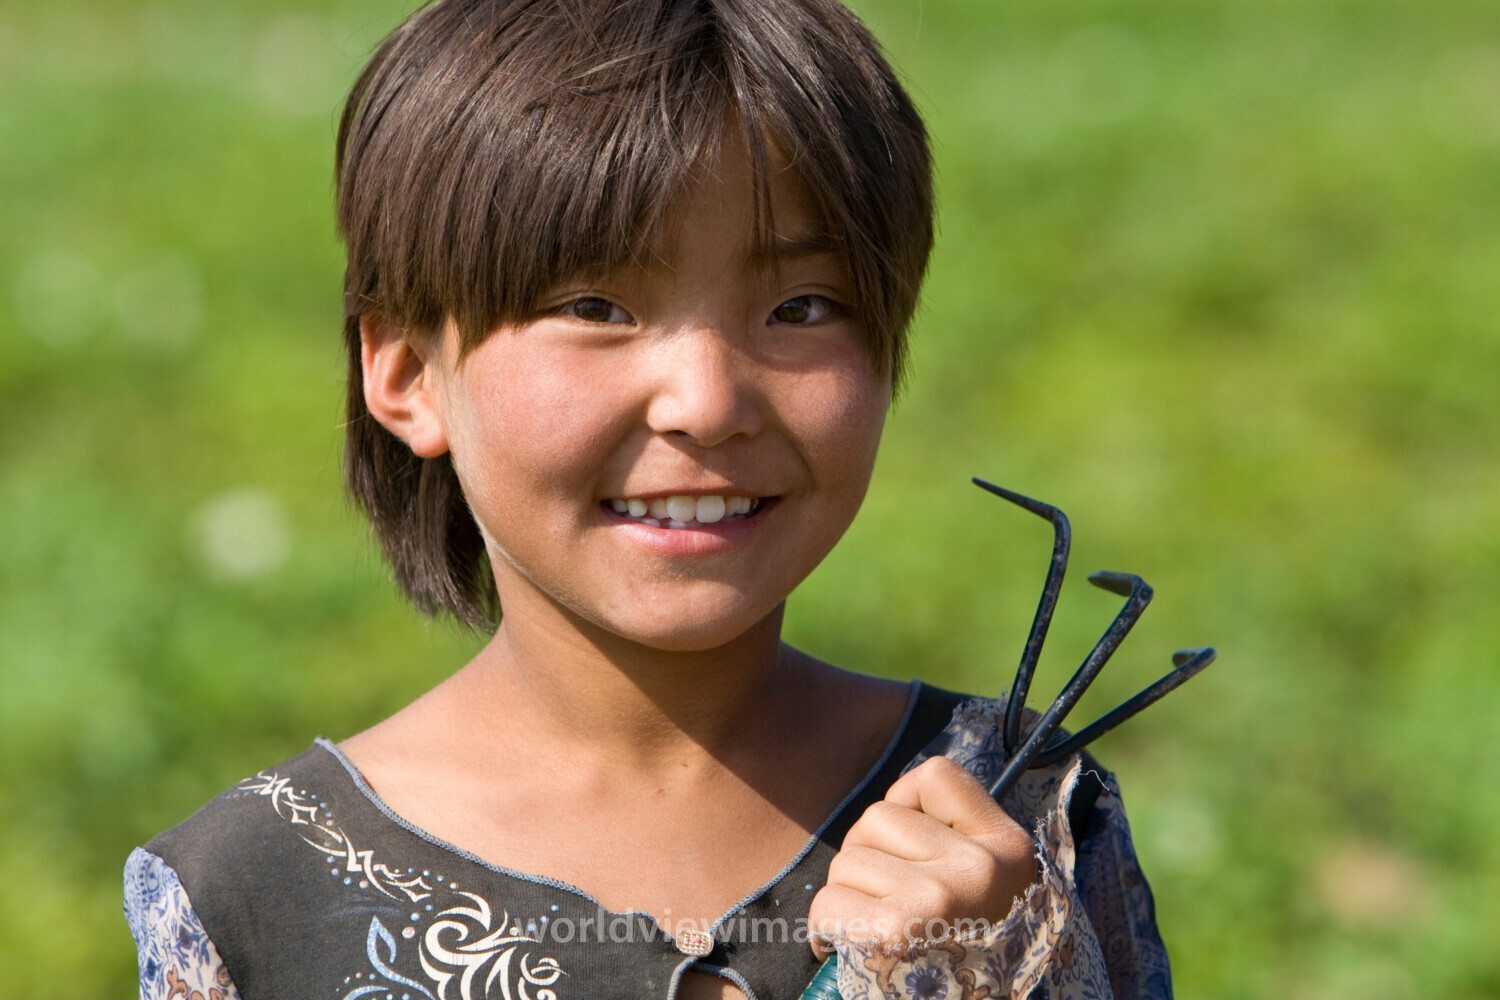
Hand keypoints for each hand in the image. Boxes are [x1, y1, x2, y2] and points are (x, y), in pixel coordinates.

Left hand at [808, 756, 1038, 957]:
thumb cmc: (975, 954)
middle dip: (867, 857)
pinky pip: (828, 901)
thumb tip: (891, 808)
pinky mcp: (895, 933)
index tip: (912, 848)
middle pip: (876, 819)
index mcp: (1009, 848)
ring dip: (847, 894)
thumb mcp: (996, 888)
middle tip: (886, 902)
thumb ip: (956, 840)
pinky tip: (843, 946)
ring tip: (872, 928)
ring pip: (847, 858)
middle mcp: (977, 868)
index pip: (935, 776)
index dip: (908, 803)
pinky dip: (824, 927)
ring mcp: (937, 898)